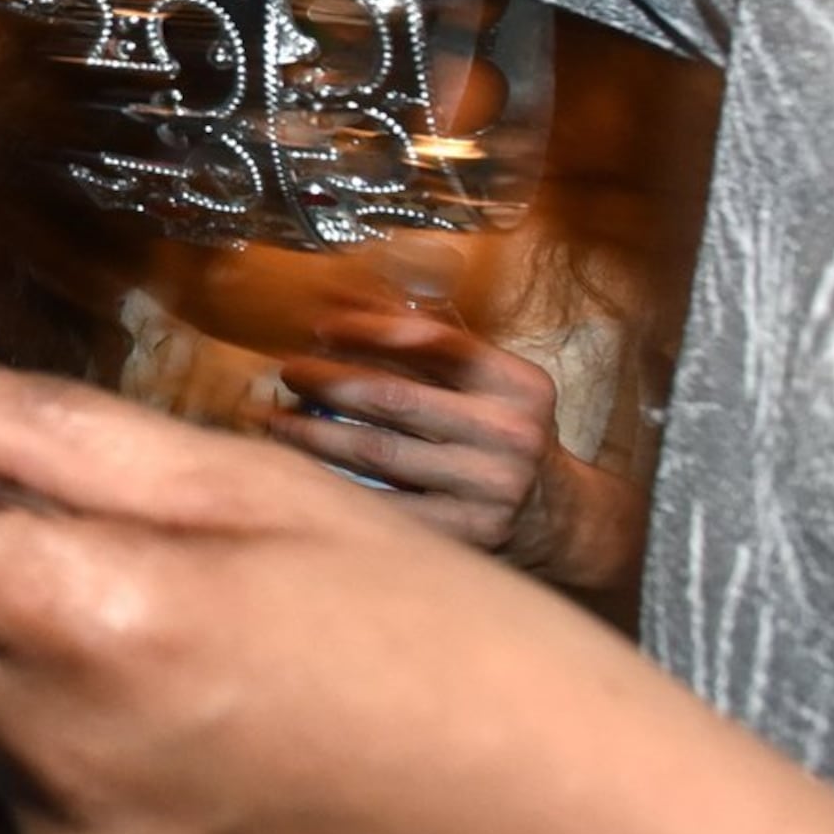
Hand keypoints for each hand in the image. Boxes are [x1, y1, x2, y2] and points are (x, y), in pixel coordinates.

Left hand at [0, 317, 689, 833]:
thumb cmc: (469, 656)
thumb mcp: (272, 496)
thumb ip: (57, 430)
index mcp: (91, 622)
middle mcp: (52, 753)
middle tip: (17, 486)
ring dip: (7, 641)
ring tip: (175, 628)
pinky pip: (32, 800)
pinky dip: (74, 745)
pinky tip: (205, 733)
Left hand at [265, 297, 604, 575]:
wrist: (559, 518)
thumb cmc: (502, 434)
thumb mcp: (488, 384)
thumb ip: (427, 345)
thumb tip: (343, 300)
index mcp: (518, 385)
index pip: (434, 342)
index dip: (368, 329)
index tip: (320, 325)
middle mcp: (508, 434)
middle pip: (393, 398)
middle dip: (326, 381)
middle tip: (286, 371)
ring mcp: (489, 488)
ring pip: (377, 452)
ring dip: (312, 432)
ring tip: (275, 418)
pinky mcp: (467, 533)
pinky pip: (382, 505)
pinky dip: (333, 484)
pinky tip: (300, 470)